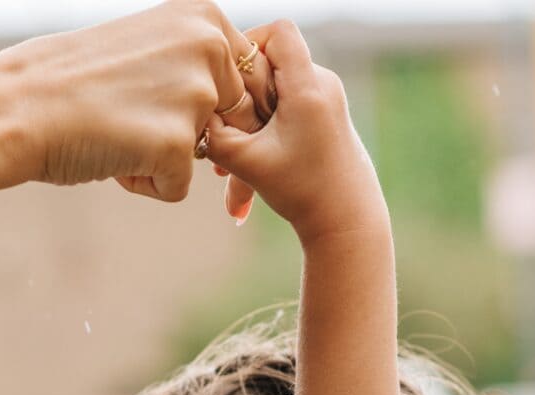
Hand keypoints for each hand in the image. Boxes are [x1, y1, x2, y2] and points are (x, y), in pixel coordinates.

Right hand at [0, 0, 273, 199]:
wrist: (17, 105)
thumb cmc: (74, 80)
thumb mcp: (148, 46)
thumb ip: (195, 62)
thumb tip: (241, 103)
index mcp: (205, 16)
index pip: (243, 77)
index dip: (214, 109)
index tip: (167, 110)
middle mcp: (210, 47)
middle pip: (231, 118)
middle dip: (189, 133)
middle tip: (130, 117)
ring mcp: (197, 96)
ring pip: (204, 153)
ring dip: (163, 157)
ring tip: (114, 132)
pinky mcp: (179, 145)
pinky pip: (178, 186)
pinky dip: (145, 184)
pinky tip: (108, 156)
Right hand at [202, 21, 386, 240]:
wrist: (347, 222)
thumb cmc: (303, 193)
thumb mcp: (247, 164)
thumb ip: (212, 134)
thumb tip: (187, 112)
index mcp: (309, 87)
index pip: (279, 31)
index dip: (249, 43)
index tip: (229, 77)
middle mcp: (323, 85)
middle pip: (272, 60)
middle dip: (243, 91)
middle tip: (227, 125)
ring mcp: (328, 99)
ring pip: (277, 87)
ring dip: (252, 115)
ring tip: (234, 157)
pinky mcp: (326, 115)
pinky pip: (288, 104)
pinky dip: (267, 125)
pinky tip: (251, 161)